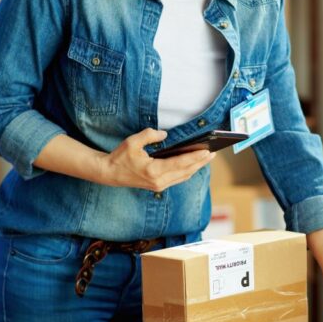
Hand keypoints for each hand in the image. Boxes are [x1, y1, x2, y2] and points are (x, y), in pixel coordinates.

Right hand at [98, 128, 214, 190]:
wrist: (109, 173)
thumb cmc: (120, 157)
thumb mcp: (133, 142)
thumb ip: (150, 135)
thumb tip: (165, 135)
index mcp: (154, 170)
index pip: (180, 163)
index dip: (195, 157)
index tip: (207, 151)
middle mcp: (159, 181)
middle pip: (186, 171)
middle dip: (201, 162)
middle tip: (213, 153)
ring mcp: (159, 185)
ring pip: (183, 177)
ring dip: (196, 167)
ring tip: (207, 158)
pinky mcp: (158, 186)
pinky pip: (178, 179)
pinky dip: (187, 171)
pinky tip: (194, 164)